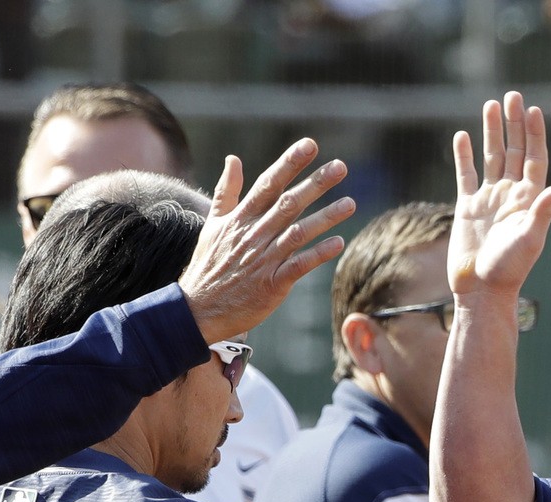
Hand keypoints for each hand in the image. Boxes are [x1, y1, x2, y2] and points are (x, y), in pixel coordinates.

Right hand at [180, 138, 355, 341]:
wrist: (199, 308)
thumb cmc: (209, 265)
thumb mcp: (213, 223)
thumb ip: (227, 191)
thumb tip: (232, 158)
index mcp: (241, 218)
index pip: (269, 184)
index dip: (290, 163)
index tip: (310, 145)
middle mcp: (254, 234)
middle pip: (288, 203)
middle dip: (315, 184)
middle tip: (341, 167)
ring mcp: (264, 259)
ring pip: (298, 232)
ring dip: (325, 217)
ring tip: (351, 204)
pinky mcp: (272, 284)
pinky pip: (299, 266)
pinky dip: (318, 254)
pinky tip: (338, 243)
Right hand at [450, 91, 550, 303]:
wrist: (481, 290)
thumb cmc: (510, 269)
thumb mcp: (530, 239)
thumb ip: (543, 211)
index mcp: (529, 200)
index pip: (534, 159)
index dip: (535, 135)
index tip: (533, 110)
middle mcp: (511, 196)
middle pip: (514, 151)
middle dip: (514, 124)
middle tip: (512, 96)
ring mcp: (489, 200)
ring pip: (491, 158)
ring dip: (490, 132)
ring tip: (490, 105)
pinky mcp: (468, 208)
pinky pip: (466, 175)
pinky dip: (464, 156)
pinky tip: (462, 136)